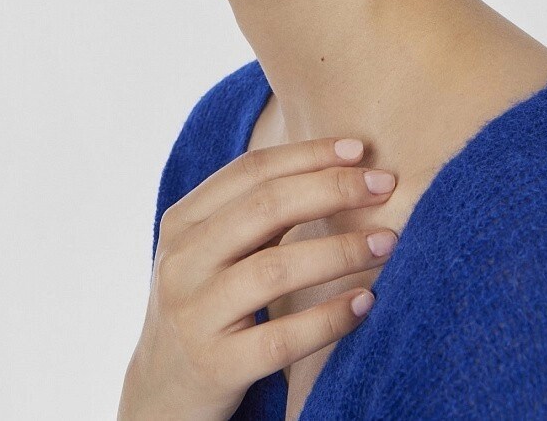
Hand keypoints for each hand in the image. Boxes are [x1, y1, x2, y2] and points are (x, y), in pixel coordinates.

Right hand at [119, 137, 398, 419]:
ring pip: (275, 269)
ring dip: (340, 250)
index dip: (307, 155)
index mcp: (182, 221)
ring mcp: (195, 314)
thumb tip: (340, 171)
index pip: (250, 171)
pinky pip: (281, 338)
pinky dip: (328, 317)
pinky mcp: (215, 366)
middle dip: (332, 189)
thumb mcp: (210, 252)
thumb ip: (254, 215)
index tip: (359, 150)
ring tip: (386, 242)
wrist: (160, 395)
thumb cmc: (203, 306)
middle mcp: (183, 261)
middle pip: (265, 208)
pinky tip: (365, 302)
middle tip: (384, 185)